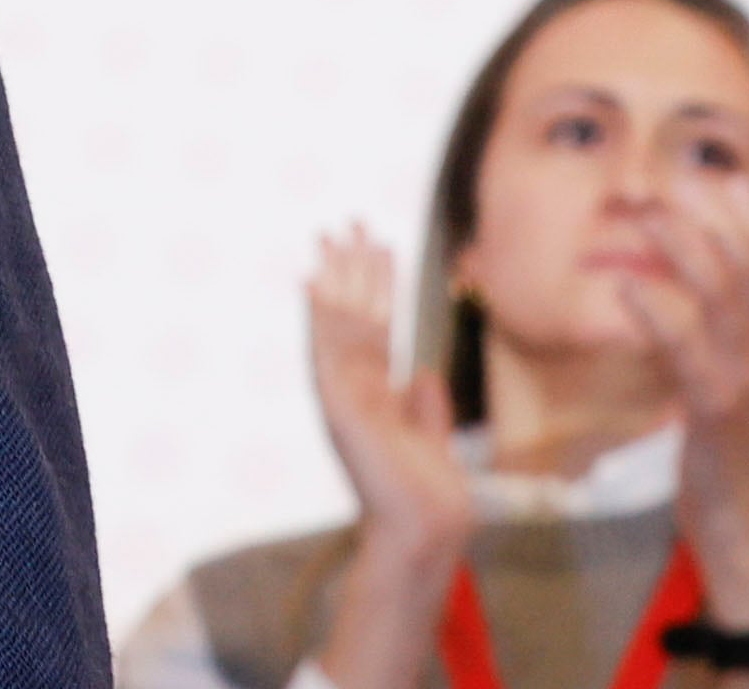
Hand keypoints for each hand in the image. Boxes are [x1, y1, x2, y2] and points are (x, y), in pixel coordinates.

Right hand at [307, 226, 471, 545]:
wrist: (427, 527)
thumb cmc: (431, 494)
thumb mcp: (433, 438)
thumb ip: (427, 406)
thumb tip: (422, 373)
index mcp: (375, 395)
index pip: (374, 328)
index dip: (375, 287)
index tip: (376, 246)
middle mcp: (354, 389)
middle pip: (353, 314)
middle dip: (351, 267)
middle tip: (349, 220)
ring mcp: (343, 395)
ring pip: (338, 321)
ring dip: (338, 276)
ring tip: (341, 233)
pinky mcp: (337, 405)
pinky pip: (324, 348)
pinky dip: (318, 314)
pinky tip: (315, 281)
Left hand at [622, 181, 748, 628]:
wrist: (747, 530)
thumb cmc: (745, 454)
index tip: (729, 175)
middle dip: (718, 221)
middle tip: (677, 179)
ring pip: (723, 302)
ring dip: (685, 251)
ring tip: (648, 215)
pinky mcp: (714, 413)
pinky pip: (686, 350)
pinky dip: (656, 312)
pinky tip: (626, 285)